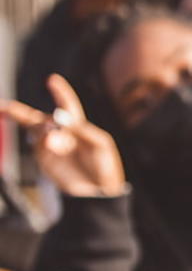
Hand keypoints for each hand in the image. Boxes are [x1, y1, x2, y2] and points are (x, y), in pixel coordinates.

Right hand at [0, 75, 125, 196]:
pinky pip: (39, 145)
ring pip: (36, 130)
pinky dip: (42, 140)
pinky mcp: (45, 159)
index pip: (66, 105)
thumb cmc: (104, 166)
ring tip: (52, 133)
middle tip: (4, 106)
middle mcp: (61, 134)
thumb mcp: (100, 144)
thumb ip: (83, 130)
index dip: (60, 92)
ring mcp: (51, 146)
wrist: (97, 191)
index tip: (53, 79)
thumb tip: (59, 121)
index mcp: (78, 126)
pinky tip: (50, 142)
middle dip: (18, 111)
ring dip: (42, 128)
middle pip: (37, 118)